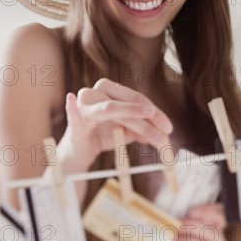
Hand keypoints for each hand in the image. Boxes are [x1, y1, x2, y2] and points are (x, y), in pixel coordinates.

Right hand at [58, 78, 172, 169]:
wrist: (80, 151)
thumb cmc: (104, 135)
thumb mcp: (128, 131)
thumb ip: (143, 128)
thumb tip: (163, 133)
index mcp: (110, 89)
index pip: (136, 98)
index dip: (155, 113)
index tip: (169, 128)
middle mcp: (96, 92)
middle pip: (127, 103)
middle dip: (148, 121)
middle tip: (165, 137)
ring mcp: (83, 105)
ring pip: (112, 109)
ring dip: (137, 125)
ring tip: (155, 137)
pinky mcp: (74, 122)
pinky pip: (74, 115)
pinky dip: (73, 108)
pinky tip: (72, 99)